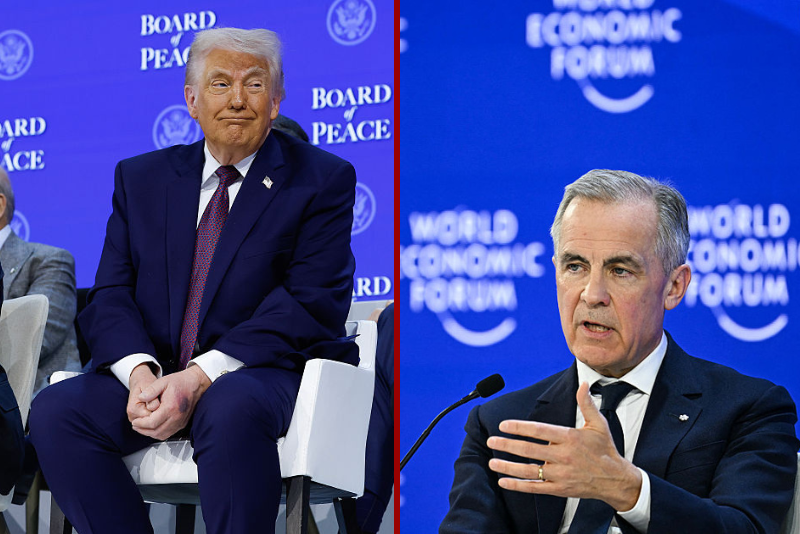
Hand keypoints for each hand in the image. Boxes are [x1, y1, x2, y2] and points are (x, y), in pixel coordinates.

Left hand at [130, 365, 211, 439]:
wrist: (196, 383)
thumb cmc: (181, 382)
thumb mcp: (163, 381)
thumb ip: (150, 390)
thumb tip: (140, 398)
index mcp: (171, 407)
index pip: (152, 422)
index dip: (141, 424)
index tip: (135, 421)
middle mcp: (177, 417)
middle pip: (156, 431)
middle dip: (143, 430)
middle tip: (136, 426)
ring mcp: (181, 421)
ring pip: (162, 435)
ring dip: (150, 433)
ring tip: (142, 428)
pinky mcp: (183, 423)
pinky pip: (169, 433)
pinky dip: (159, 433)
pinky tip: (153, 427)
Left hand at [486, 382, 641, 511]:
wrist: (615, 479)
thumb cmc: (605, 450)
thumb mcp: (598, 424)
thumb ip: (586, 404)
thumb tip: (583, 384)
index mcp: (570, 438)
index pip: (539, 431)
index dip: (519, 428)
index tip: (504, 425)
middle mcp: (563, 456)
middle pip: (529, 450)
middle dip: (507, 445)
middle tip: (491, 441)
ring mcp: (561, 474)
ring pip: (529, 471)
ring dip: (508, 466)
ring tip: (492, 461)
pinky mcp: (560, 489)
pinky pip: (535, 488)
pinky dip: (518, 485)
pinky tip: (504, 481)